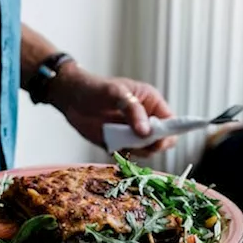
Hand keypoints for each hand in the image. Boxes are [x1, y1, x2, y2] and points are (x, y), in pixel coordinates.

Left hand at [47, 64, 175, 156]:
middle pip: (163, 140)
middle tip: (136, 139)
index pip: (171, 121)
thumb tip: (146, 132)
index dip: (171, 132)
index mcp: (151, 103)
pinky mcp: (121, 143)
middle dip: (153, 144)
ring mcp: (133, 133)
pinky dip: (124, 153)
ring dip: (136, 148)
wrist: (70, 98)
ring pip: (147, 150)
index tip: (160, 138)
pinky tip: (112, 140)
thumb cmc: (95, 88)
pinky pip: (130, 154)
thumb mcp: (116, 93)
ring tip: (118, 135)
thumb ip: (132, 111)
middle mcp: (146, 119)